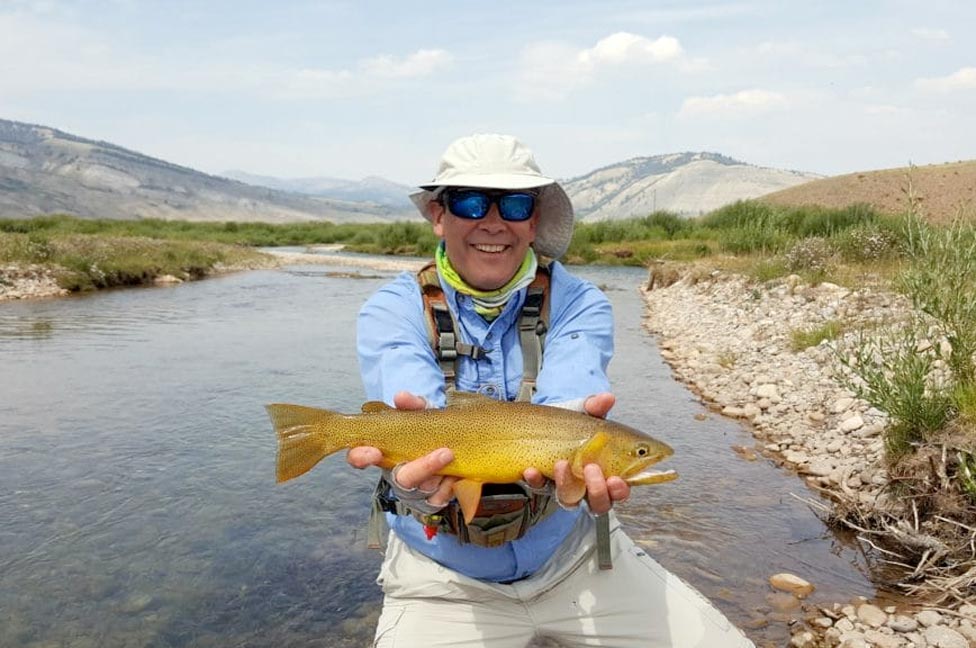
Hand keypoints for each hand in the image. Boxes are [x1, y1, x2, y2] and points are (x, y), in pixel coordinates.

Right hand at [346, 391, 456, 505]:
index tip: (375, 452)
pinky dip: (450, 485)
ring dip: (442, 474)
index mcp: (383, 454)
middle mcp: (396, 474)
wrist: (454, 446)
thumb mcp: (421, 415)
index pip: (359, 458)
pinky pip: (439, 499)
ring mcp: (413, 491)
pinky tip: (456, 474)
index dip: (361, 457)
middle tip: (444, 453)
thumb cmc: (427, 431)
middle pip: (401, 479)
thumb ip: (411, 405)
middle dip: (422, 467)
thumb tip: (400, 397)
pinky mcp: (431, 500)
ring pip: (424, 490)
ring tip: (455, 456)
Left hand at [526, 392, 629, 513]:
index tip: (617, 480)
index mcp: (607, 472)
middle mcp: (587, 486)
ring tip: (561, 464)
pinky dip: (536, 480)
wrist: (543, 423)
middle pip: (599, 503)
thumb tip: (607, 398)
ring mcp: (565, 487)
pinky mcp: (543, 484)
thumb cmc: (573, 425)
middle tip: (592, 470)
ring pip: (570, 500)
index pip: (618, 490)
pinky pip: (539, 488)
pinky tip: (532, 469)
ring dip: (566, 484)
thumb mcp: (584, 414)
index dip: (620, 490)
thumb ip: (596, 408)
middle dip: (597, 491)